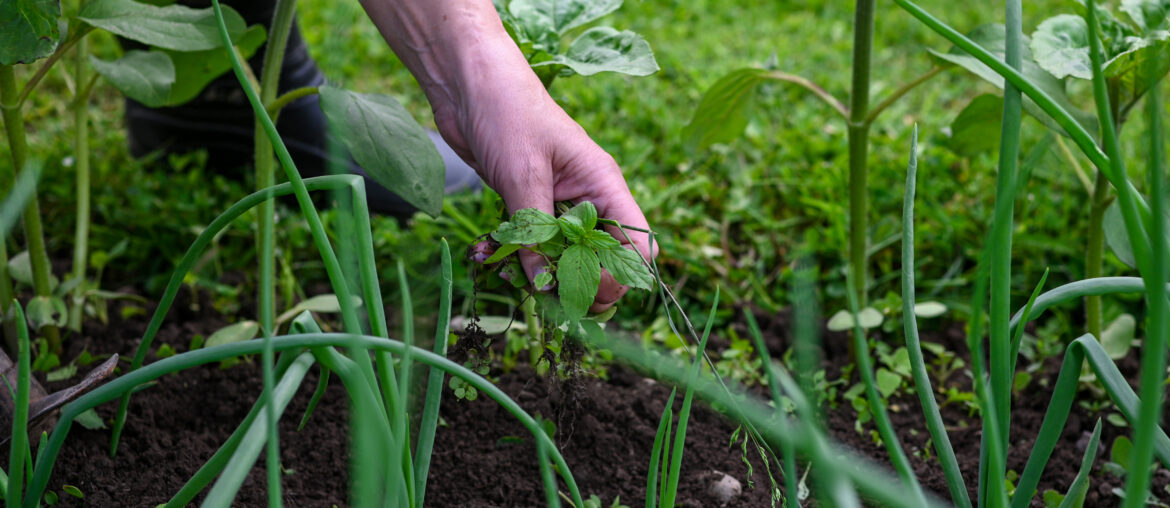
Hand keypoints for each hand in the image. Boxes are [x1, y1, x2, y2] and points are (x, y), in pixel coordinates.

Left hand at [359, 0, 654, 310]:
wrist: (468, 83)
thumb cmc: (507, 113)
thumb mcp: (522, 175)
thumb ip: (535, 232)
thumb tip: (543, 284)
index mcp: (604, 185)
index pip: (639, 245)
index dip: (620, 276)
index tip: (583, 287)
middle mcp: (589, 199)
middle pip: (606, 261)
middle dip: (579, 284)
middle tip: (545, 293)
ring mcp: (560, 204)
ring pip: (566, 259)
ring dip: (540, 274)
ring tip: (509, 274)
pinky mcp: (531, 206)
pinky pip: (534, 246)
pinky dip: (514, 257)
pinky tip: (487, 254)